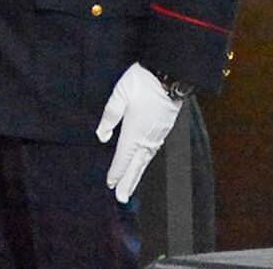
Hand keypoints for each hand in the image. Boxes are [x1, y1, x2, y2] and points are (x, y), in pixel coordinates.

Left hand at [96, 62, 182, 202]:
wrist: (170, 74)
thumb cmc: (141, 82)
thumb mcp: (118, 95)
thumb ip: (109, 117)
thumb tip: (102, 136)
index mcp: (134, 131)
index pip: (123, 157)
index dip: (116, 171)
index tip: (110, 184)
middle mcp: (147, 137)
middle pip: (136, 165)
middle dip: (128, 181)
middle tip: (121, 198)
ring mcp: (158, 135)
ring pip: (146, 160)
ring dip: (137, 174)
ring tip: (130, 187)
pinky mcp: (164, 129)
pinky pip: (153, 152)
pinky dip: (146, 163)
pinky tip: (143, 164)